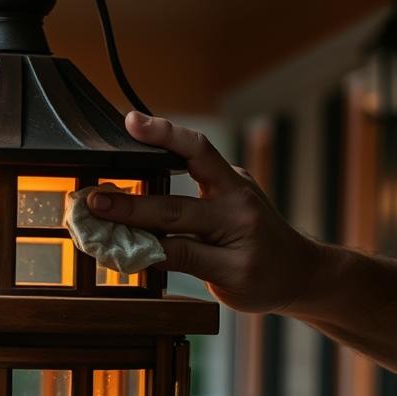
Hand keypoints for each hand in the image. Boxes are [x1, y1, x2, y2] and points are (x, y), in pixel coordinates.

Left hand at [89, 112, 329, 314]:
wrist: (301, 273)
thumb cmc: (255, 237)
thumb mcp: (233, 203)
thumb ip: (196, 198)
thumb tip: (135, 195)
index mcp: (232, 183)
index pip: (198, 149)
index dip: (164, 133)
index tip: (131, 121)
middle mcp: (236, 207)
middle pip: (174, 203)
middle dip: (129, 200)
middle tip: (94, 199)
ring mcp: (236, 242)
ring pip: (176, 236)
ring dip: (133, 232)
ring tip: (101, 230)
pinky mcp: (234, 273)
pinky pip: (183, 265)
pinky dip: (151, 260)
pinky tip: (128, 260)